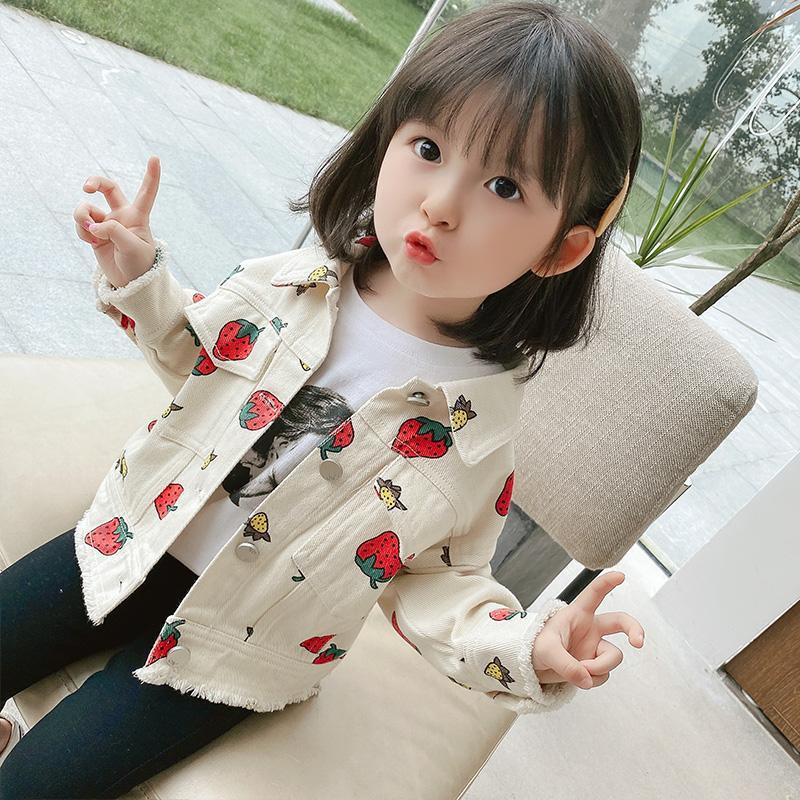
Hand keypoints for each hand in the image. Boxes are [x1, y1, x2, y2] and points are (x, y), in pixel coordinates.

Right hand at [73, 155, 161, 288]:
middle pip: (107, 188)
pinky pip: (81, 224)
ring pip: (87, 209)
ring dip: (82, 216)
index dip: (151, 176)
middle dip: (94, 182)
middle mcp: (122, 216)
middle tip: (86, 188)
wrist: (130, 283)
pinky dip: (82, 231)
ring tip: (89, 231)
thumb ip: (114, 232)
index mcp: (138, 217)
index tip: (155, 158)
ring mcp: (106, 223)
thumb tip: (94, 224)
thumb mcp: (132, 248)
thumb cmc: (139, 265)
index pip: (146, 193)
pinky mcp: (94, 232)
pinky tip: (91, 241)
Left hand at [531, 571, 644, 689]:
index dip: (607, 582)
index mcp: (577, 614)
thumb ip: (566, 665)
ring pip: (613, 657)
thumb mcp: (546, 651)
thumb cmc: (536, 646)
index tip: (620, 576)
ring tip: (581, 672)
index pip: (594, 593)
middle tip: (638, 642)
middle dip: (634, 629)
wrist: (534, 666)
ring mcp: (595, 646)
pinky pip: (603, 675)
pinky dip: (593, 680)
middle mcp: (591, 628)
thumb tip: (588, 680)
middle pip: (620, 621)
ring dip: (600, 667)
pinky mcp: (595, 664)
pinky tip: (579, 678)